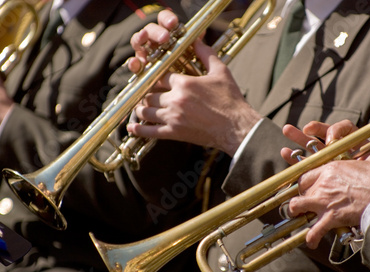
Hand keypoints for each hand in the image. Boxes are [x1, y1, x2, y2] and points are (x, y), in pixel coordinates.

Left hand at [126, 10, 260, 155]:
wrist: (237, 127)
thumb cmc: (231, 100)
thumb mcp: (221, 72)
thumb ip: (206, 54)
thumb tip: (198, 40)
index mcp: (184, 83)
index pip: (159, 76)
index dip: (155, 76)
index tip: (154, 77)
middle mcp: (175, 99)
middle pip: (149, 93)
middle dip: (146, 93)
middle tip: (146, 93)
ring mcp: (173, 117)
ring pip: (145, 110)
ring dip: (141, 108)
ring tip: (141, 107)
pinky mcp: (174, 133)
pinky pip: (150, 131)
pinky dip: (139, 129)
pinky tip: (133, 127)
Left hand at [279, 121, 369, 248]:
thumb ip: (368, 156)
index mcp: (330, 169)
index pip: (306, 174)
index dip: (305, 183)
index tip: (308, 188)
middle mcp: (323, 183)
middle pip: (300, 189)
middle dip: (301, 196)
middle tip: (305, 202)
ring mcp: (324, 201)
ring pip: (296, 206)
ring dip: (295, 212)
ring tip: (298, 216)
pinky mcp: (331, 217)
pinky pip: (314, 229)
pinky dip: (312, 237)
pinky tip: (311, 241)